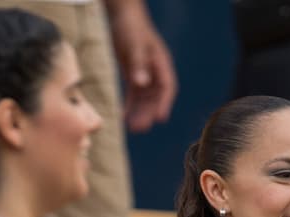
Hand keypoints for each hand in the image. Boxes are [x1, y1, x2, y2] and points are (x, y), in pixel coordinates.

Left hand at [106, 0, 177, 131]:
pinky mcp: (134, 73)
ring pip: (145, 98)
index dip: (164, 103)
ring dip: (140, 113)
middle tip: (140, 128)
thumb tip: (142, 83)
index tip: (160, 118)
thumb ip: (138, 64)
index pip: (167, 87)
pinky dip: (130, 105)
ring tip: (133, 128)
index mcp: (161, 63)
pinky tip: (123, 116)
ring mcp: (145, 73)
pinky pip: (134, 93)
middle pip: (155, 97)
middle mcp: (155, 71)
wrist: (122, 15)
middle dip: (149, 113)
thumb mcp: (134, 45)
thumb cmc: (131, 27)